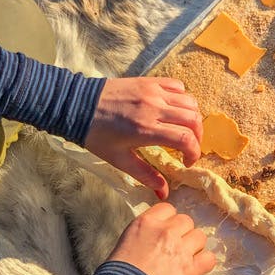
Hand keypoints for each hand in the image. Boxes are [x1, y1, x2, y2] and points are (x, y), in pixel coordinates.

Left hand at [84, 77, 202, 198]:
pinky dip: (182, 98)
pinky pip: (177, 86)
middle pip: (193, 119)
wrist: (77, 105)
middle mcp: (154, 108)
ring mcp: (152, 91)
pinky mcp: (149, 81)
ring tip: (183, 129)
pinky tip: (173, 109)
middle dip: (198, 137)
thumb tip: (164, 193)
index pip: (185, 139)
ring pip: (189, 102)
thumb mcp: (119, 159)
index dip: (194, 153)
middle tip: (188, 148)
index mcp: (146, 129)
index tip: (187, 162)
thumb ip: (145, 175)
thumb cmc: (96, 135)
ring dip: (192, 117)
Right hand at [107, 202, 215, 274]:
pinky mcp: (190, 269)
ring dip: (194, 247)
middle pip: (186, 221)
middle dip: (182, 233)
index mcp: (147, 222)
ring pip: (200, 236)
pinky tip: (195, 269)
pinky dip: (204, 263)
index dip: (169, 221)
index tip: (165, 232)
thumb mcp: (127, 240)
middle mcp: (165, 231)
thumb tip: (158, 234)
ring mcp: (179, 249)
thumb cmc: (118, 272)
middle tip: (174, 249)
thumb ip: (146, 231)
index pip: (168, 209)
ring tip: (184, 260)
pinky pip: (209, 258)